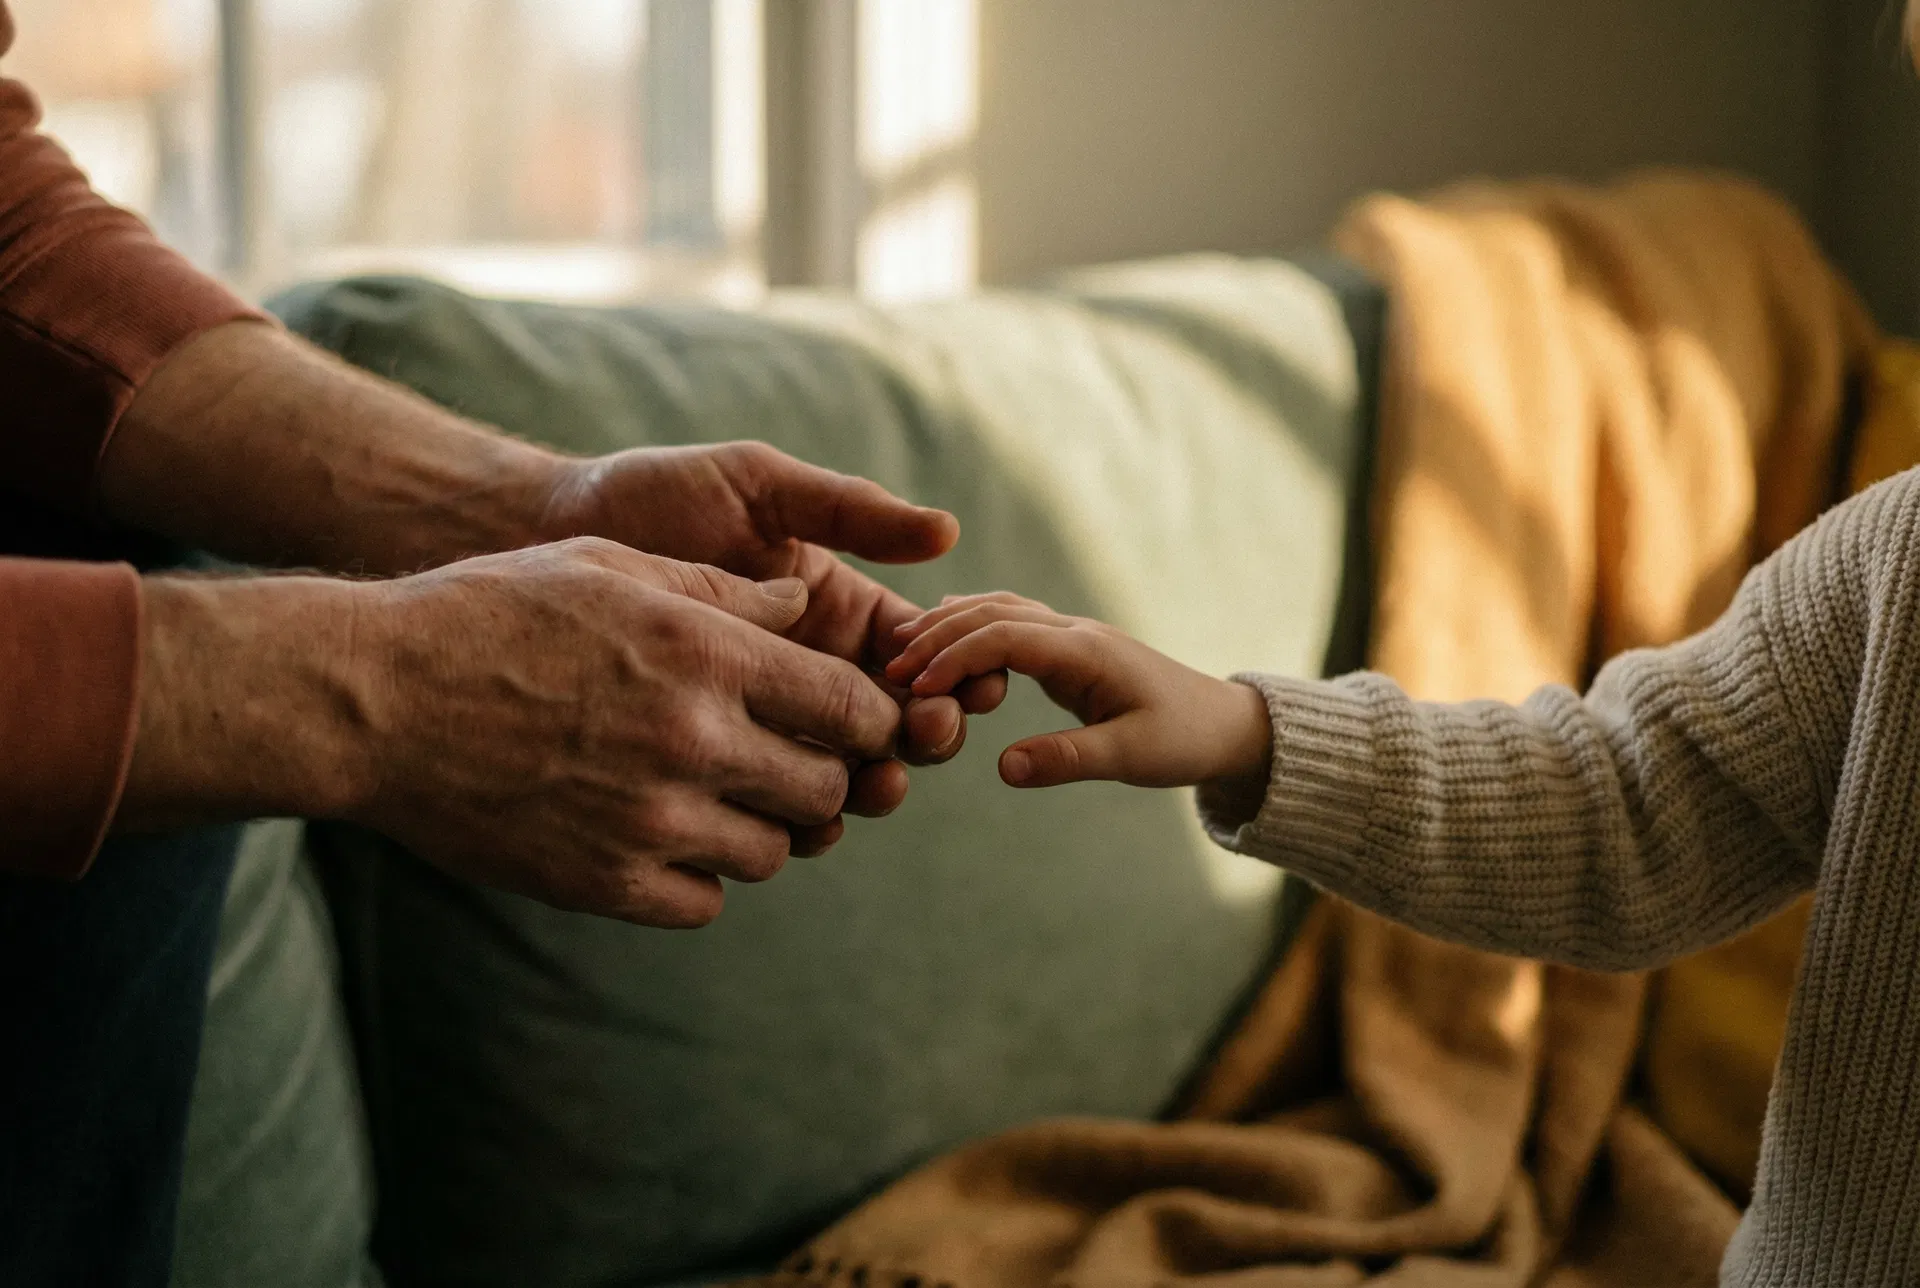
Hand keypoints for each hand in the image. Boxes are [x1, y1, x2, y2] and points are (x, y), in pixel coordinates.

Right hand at [126, 539, 908, 927]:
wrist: (372, 697)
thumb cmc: (490, 611)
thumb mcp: (610, 566)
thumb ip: (720, 592)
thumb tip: (803, 606)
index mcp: (706, 654)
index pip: (851, 707)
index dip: (866, 716)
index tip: (850, 719)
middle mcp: (692, 740)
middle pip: (825, 788)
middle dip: (820, 774)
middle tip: (786, 760)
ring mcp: (649, 821)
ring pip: (771, 852)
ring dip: (759, 826)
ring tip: (715, 794)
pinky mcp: (602, 882)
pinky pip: (704, 902)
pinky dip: (698, 876)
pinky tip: (662, 835)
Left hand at [540, 442, 1009, 781]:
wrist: (537, 538)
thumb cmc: (649, 496)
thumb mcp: (754, 486)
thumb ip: (846, 509)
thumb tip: (946, 531)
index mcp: (829, 610)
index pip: (913, 653)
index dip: (948, 671)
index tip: (964, 683)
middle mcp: (802, 674)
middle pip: (889, 725)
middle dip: (918, 737)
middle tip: (920, 738)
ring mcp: (754, 724)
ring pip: (835, 776)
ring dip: (868, 786)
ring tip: (870, 785)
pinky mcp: (705, 765)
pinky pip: (762, 807)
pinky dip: (793, 820)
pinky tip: (802, 819)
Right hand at [887, 593, 1273, 791]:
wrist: (1225, 724)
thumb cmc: (1183, 741)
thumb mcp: (1130, 758)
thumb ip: (1067, 759)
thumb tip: (1002, 767)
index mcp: (1086, 651)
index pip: (1005, 636)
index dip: (955, 656)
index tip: (915, 686)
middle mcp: (1075, 632)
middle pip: (993, 613)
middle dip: (939, 636)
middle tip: (891, 669)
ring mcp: (1072, 635)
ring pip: (1000, 610)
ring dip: (950, 625)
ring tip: (903, 653)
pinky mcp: (1070, 648)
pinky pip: (1011, 623)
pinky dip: (972, 625)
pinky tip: (944, 634)